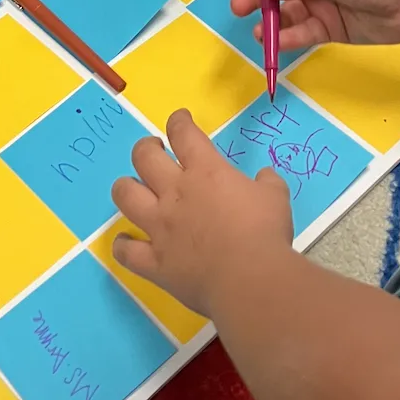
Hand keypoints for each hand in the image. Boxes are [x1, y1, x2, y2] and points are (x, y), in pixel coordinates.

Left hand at [111, 109, 294, 316]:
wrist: (250, 280)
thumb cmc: (265, 233)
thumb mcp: (276, 198)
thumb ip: (267, 183)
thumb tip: (265, 176)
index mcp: (205, 172)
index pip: (184, 134)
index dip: (178, 122)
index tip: (179, 119)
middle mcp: (175, 193)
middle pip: (144, 157)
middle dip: (146, 148)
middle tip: (154, 150)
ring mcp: (160, 227)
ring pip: (125, 195)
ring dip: (125, 188)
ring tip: (133, 188)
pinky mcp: (154, 261)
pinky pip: (126, 251)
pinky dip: (123, 245)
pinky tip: (126, 242)